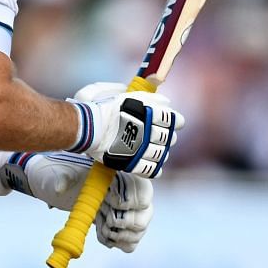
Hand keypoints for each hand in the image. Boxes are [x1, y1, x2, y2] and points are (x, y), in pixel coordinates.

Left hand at [2, 153, 154, 251]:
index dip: (131, 200)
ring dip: (121, 236)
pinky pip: (130, 241)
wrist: (53, 183)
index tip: (110, 202)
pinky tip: (102, 237)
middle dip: (125, 222)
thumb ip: (62, 178)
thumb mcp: (59, 173)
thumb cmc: (59, 173)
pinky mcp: (117, 225)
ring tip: (102, 230)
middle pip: (145, 213)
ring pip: (139, 229)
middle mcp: (127, 193)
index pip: (144, 190)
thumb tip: (60, 187)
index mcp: (120, 175)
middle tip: (104, 222)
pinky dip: (118, 243)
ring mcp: (125, 210)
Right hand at [68, 82, 183, 177]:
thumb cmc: (109, 110)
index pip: (173, 120)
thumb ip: (152, 98)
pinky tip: (153, 166)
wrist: (91, 126)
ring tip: (154, 150)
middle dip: (167, 138)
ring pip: (161, 154)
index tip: (174, 123)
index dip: (175, 122)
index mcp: (151, 116)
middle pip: (168, 138)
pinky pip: (149, 170)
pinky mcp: (132, 162)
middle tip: (159, 137)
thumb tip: (167, 102)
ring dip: (161, 153)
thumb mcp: (131, 97)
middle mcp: (149, 132)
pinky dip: (154, 169)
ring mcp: (141, 149)